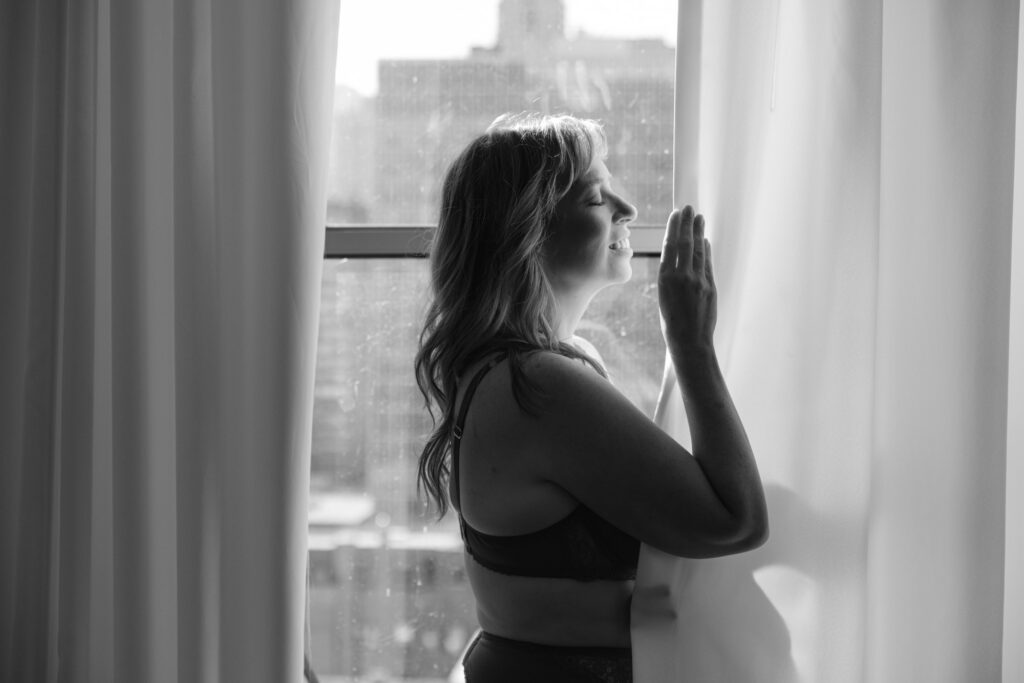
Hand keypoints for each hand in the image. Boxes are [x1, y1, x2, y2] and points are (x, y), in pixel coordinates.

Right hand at [658, 206, 716, 353]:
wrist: (689, 340)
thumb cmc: (672, 322)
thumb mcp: (664, 297)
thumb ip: (671, 276)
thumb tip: (678, 257)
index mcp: (665, 279)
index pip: (670, 246)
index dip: (674, 228)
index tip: (676, 214)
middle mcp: (681, 277)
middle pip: (684, 243)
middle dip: (687, 224)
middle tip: (689, 207)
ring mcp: (697, 281)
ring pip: (697, 250)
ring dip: (698, 232)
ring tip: (699, 217)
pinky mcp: (709, 286)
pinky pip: (707, 263)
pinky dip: (706, 249)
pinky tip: (704, 239)